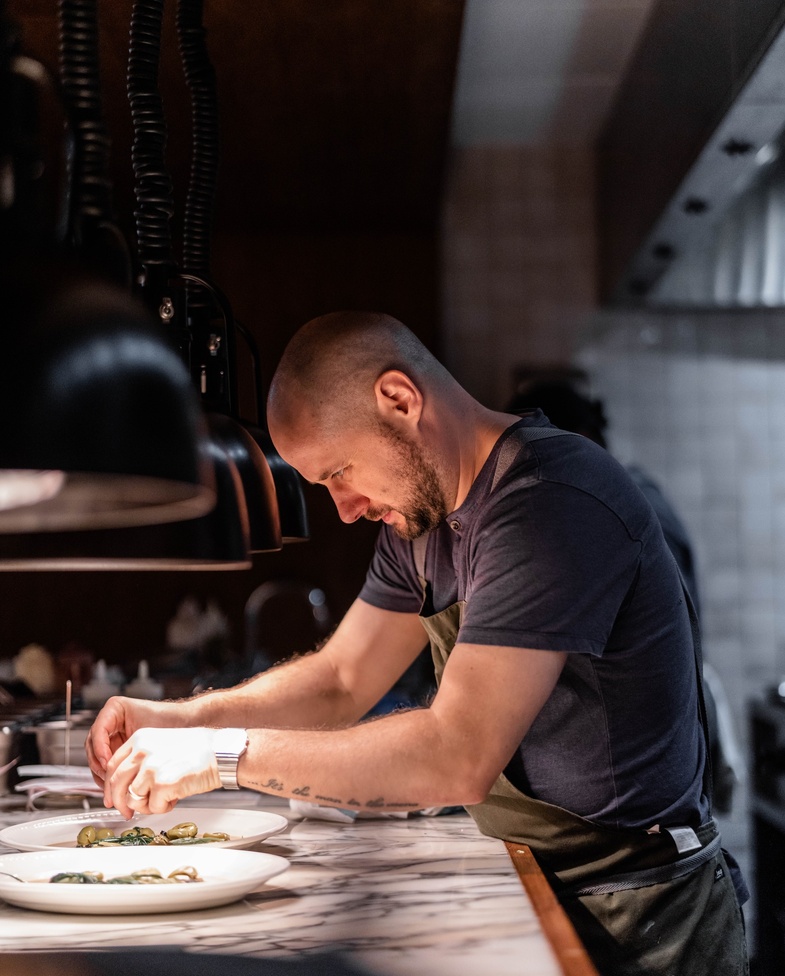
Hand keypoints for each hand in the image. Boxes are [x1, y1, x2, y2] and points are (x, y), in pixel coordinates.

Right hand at [85, 696, 184, 787]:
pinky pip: (105, 765)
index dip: (100, 748)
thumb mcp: (148, 730)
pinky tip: (115, 787)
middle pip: (92, 745)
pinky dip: (108, 776)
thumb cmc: (170, 721)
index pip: (98, 730)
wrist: (184, 725)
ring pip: (96, 757)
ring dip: (101, 773)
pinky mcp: (116, 750)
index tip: (108, 763)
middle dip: (99, 764)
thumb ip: (129, 746)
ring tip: (112, 785)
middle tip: (109, 778)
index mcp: (115, 709)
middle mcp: (110, 722)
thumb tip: (109, 767)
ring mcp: (111, 737)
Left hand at [102, 727, 221, 817]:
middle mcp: (142, 751)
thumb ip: (142, 760)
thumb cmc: (199, 749)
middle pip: (116, 783)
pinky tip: (176, 798)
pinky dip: (163, 808)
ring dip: (146, 806)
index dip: (111, 786)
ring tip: (163, 799)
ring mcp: (150, 767)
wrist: (221, 752)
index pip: (112, 765)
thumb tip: (128, 786)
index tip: (113, 798)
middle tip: (127, 812)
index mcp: (140, 738)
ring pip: (132, 799)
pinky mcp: (162, 784)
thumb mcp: (163, 744)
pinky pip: (153, 807)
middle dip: (120, 802)